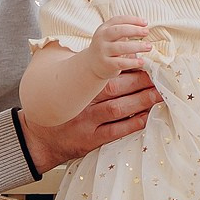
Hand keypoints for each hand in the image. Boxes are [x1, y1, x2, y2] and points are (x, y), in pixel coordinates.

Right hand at [19, 69, 161, 169]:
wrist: (39, 139)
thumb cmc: (61, 110)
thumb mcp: (70, 89)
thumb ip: (89, 75)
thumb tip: (121, 59)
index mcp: (80, 86)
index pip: (108, 74)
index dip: (130, 68)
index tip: (148, 63)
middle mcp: (83, 102)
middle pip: (116, 89)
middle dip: (141, 82)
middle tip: (160, 78)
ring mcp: (87, 122)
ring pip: (118, 109)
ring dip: (141, 101)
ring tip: (159, 95)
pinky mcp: (89, 140)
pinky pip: (114, 131)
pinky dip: (131, 124)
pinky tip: (146, 118)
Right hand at [84, 15, 150, 80]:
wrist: (91, 64)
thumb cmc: (106, 47)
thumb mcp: (110, 36)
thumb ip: (122, 30)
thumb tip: (143, 27)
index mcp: (103, 29)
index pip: (118, 20)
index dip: (132, 20)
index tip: (145, 23)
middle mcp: (101, 39)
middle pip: (118, 31)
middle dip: (134, 30)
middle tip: (147, 32)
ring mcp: (102, 51)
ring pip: (121, 47)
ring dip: (137, 46)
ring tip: (149, 46)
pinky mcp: (106, 64)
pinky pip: (120, 63)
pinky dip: (132, 62)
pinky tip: (141, 61)